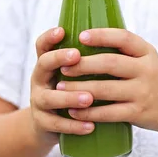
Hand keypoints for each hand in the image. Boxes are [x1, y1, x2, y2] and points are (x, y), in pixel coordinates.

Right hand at [29, 27, 95, 144]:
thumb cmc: (70, 90)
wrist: (50, 124)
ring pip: (49, 97)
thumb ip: (88, 58)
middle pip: (43, 64)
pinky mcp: (43, 123)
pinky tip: (90, 126)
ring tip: (88, 97)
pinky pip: (56, 125)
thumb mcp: (73, 73)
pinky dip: (74, 126)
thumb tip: (118, 39)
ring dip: (69, 97)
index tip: (62, 30)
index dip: (50, 37)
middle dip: (59, 58)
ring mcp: (39, 101)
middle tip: (76, 56)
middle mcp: (40, 78)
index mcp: (49, 63)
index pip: (43, 45)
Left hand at [56, 29, 157, 133]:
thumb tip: (84, 38)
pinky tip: (74, 111)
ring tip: (60, 88)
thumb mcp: (146, 59)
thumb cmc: (152, 80)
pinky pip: (109, 113)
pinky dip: (89, 112)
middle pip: (110, 63)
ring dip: (79, 89)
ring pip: (106, 89)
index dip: (102, 36)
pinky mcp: (138, 113)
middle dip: (83, 64)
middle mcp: (146, 70)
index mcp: (146, 52)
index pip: (124, 38)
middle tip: (62, 66)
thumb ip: (124, 50)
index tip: (81, 36)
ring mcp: (143, 92)